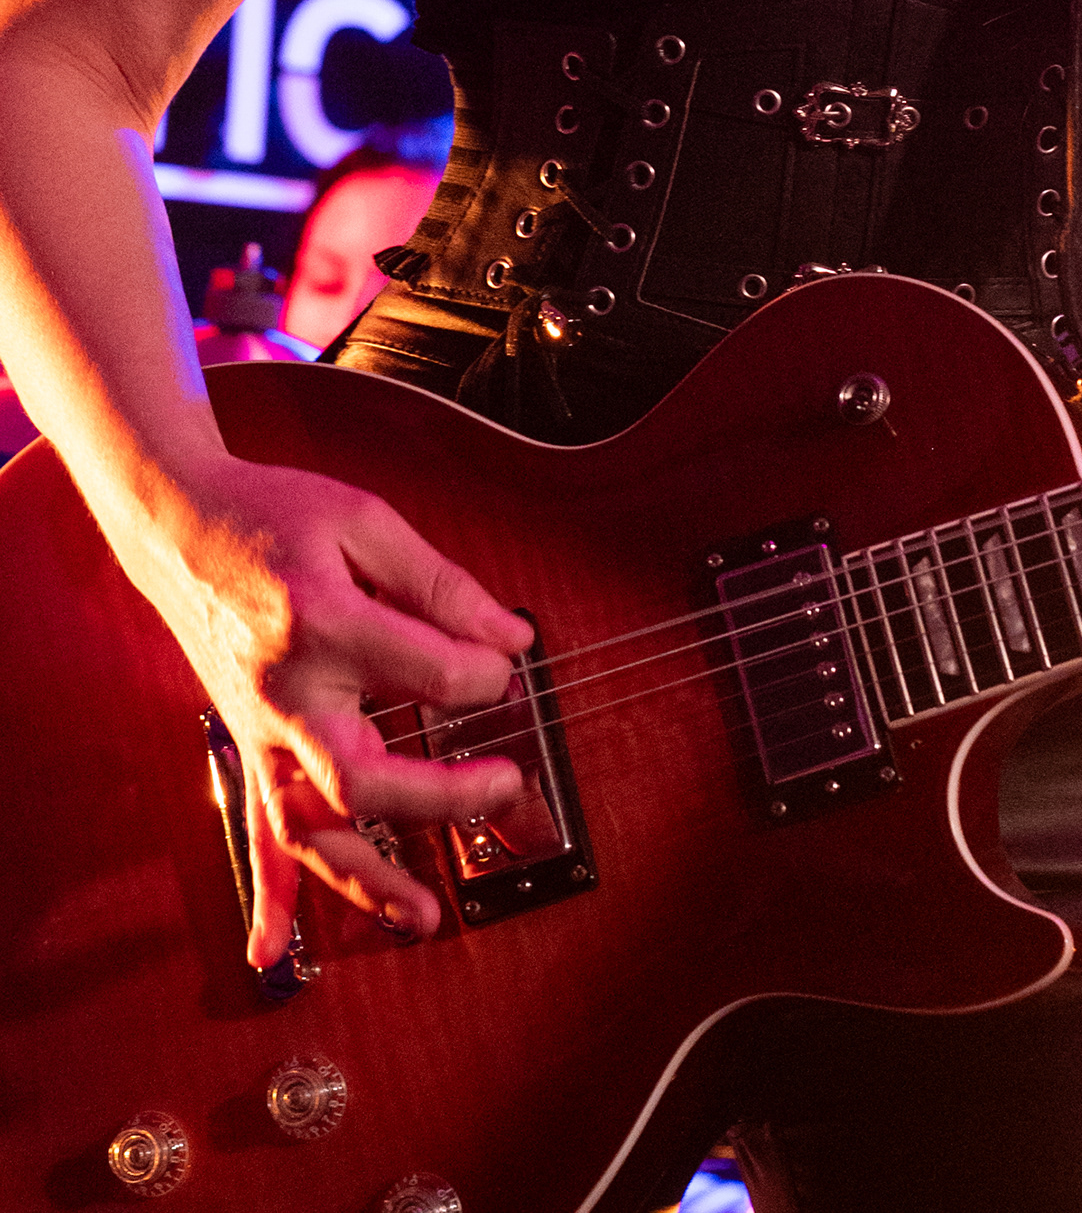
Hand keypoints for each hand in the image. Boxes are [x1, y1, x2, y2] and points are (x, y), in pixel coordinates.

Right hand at [124, 452, 532, 963]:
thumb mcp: (365, 521)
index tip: (509, 661)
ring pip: (311, 827)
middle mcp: (288, 691)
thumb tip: (509, 634)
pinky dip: (267, 896)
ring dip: (366, 879)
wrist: (182, 528)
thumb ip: (439, 582)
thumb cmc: (275, 517)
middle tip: (504, 784)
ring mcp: (261, 731)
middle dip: (442, 796)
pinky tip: (273, 953)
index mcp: (323, 621)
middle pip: (365, 774)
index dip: (485, 671)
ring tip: (424, 915)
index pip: (427, 672)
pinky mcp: (247, 748)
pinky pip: (254, 832)